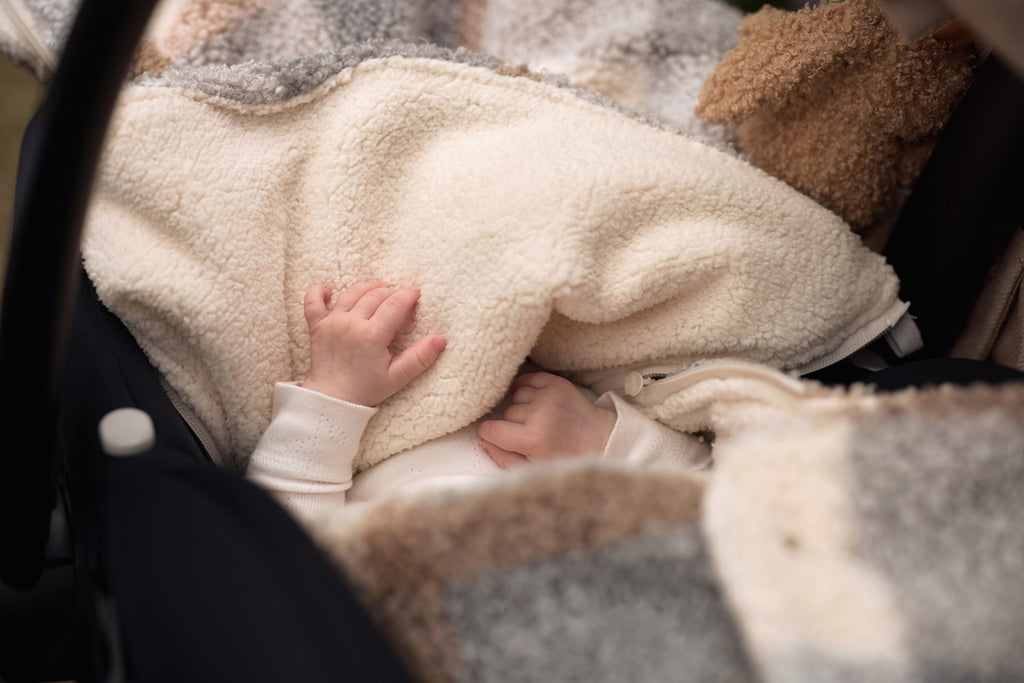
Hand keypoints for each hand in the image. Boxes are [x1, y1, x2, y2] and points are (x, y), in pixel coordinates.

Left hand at [301, 282, 445, 405]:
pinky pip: (312, 301)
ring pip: (351, 293)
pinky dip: (318, 292)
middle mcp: (351, 323)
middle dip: (391, 291)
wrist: (333, 399)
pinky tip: (329, 291)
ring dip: (367, 287)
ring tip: (379, 288)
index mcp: (372, 335)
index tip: (416, 295)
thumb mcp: (398, 377)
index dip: (408, 295)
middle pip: (375, 295)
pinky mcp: (316, 326)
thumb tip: (441, 339)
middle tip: (400, 297)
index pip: (395, 304)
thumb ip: (420, 358)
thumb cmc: (366, 389)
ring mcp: (332, 322)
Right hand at [478, 372, 615, 467]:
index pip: (490, 430)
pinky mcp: (556, 383)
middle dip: (512, 424)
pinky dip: (526, 389)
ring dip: (522, 407)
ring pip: (515, 397)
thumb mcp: (533, 469)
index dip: (491, 435)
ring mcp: (548, 396)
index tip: (500, 438)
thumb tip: (483, 441)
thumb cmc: (565, 458)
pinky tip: (534, 401)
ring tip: (536, 418)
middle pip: (505, 414)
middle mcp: (540, 414)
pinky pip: (526, 380)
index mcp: (532, 439)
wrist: (599, 439)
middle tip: (530, 434)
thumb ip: (504, 458)